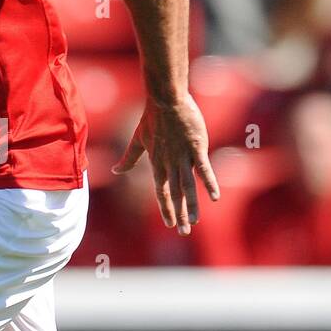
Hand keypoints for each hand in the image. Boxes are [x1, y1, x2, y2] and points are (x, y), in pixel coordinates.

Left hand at [113, 93, 218, 234]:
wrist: (166, 99)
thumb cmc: (152, 117)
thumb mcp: (138, 139)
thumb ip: (129, 158)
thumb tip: (114, 170)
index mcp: (157, 163)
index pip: (162, 192)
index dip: (166, 208)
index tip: (170, 223)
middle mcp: (169, 164)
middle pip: (175, 194)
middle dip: (179, 214)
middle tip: (184, 232)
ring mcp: (183, 156)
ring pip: (188, 186)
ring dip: (192, 205)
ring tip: (194, 222)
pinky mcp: (197, 147)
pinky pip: (204, 169)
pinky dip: (209, 184)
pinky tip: (215, 198)